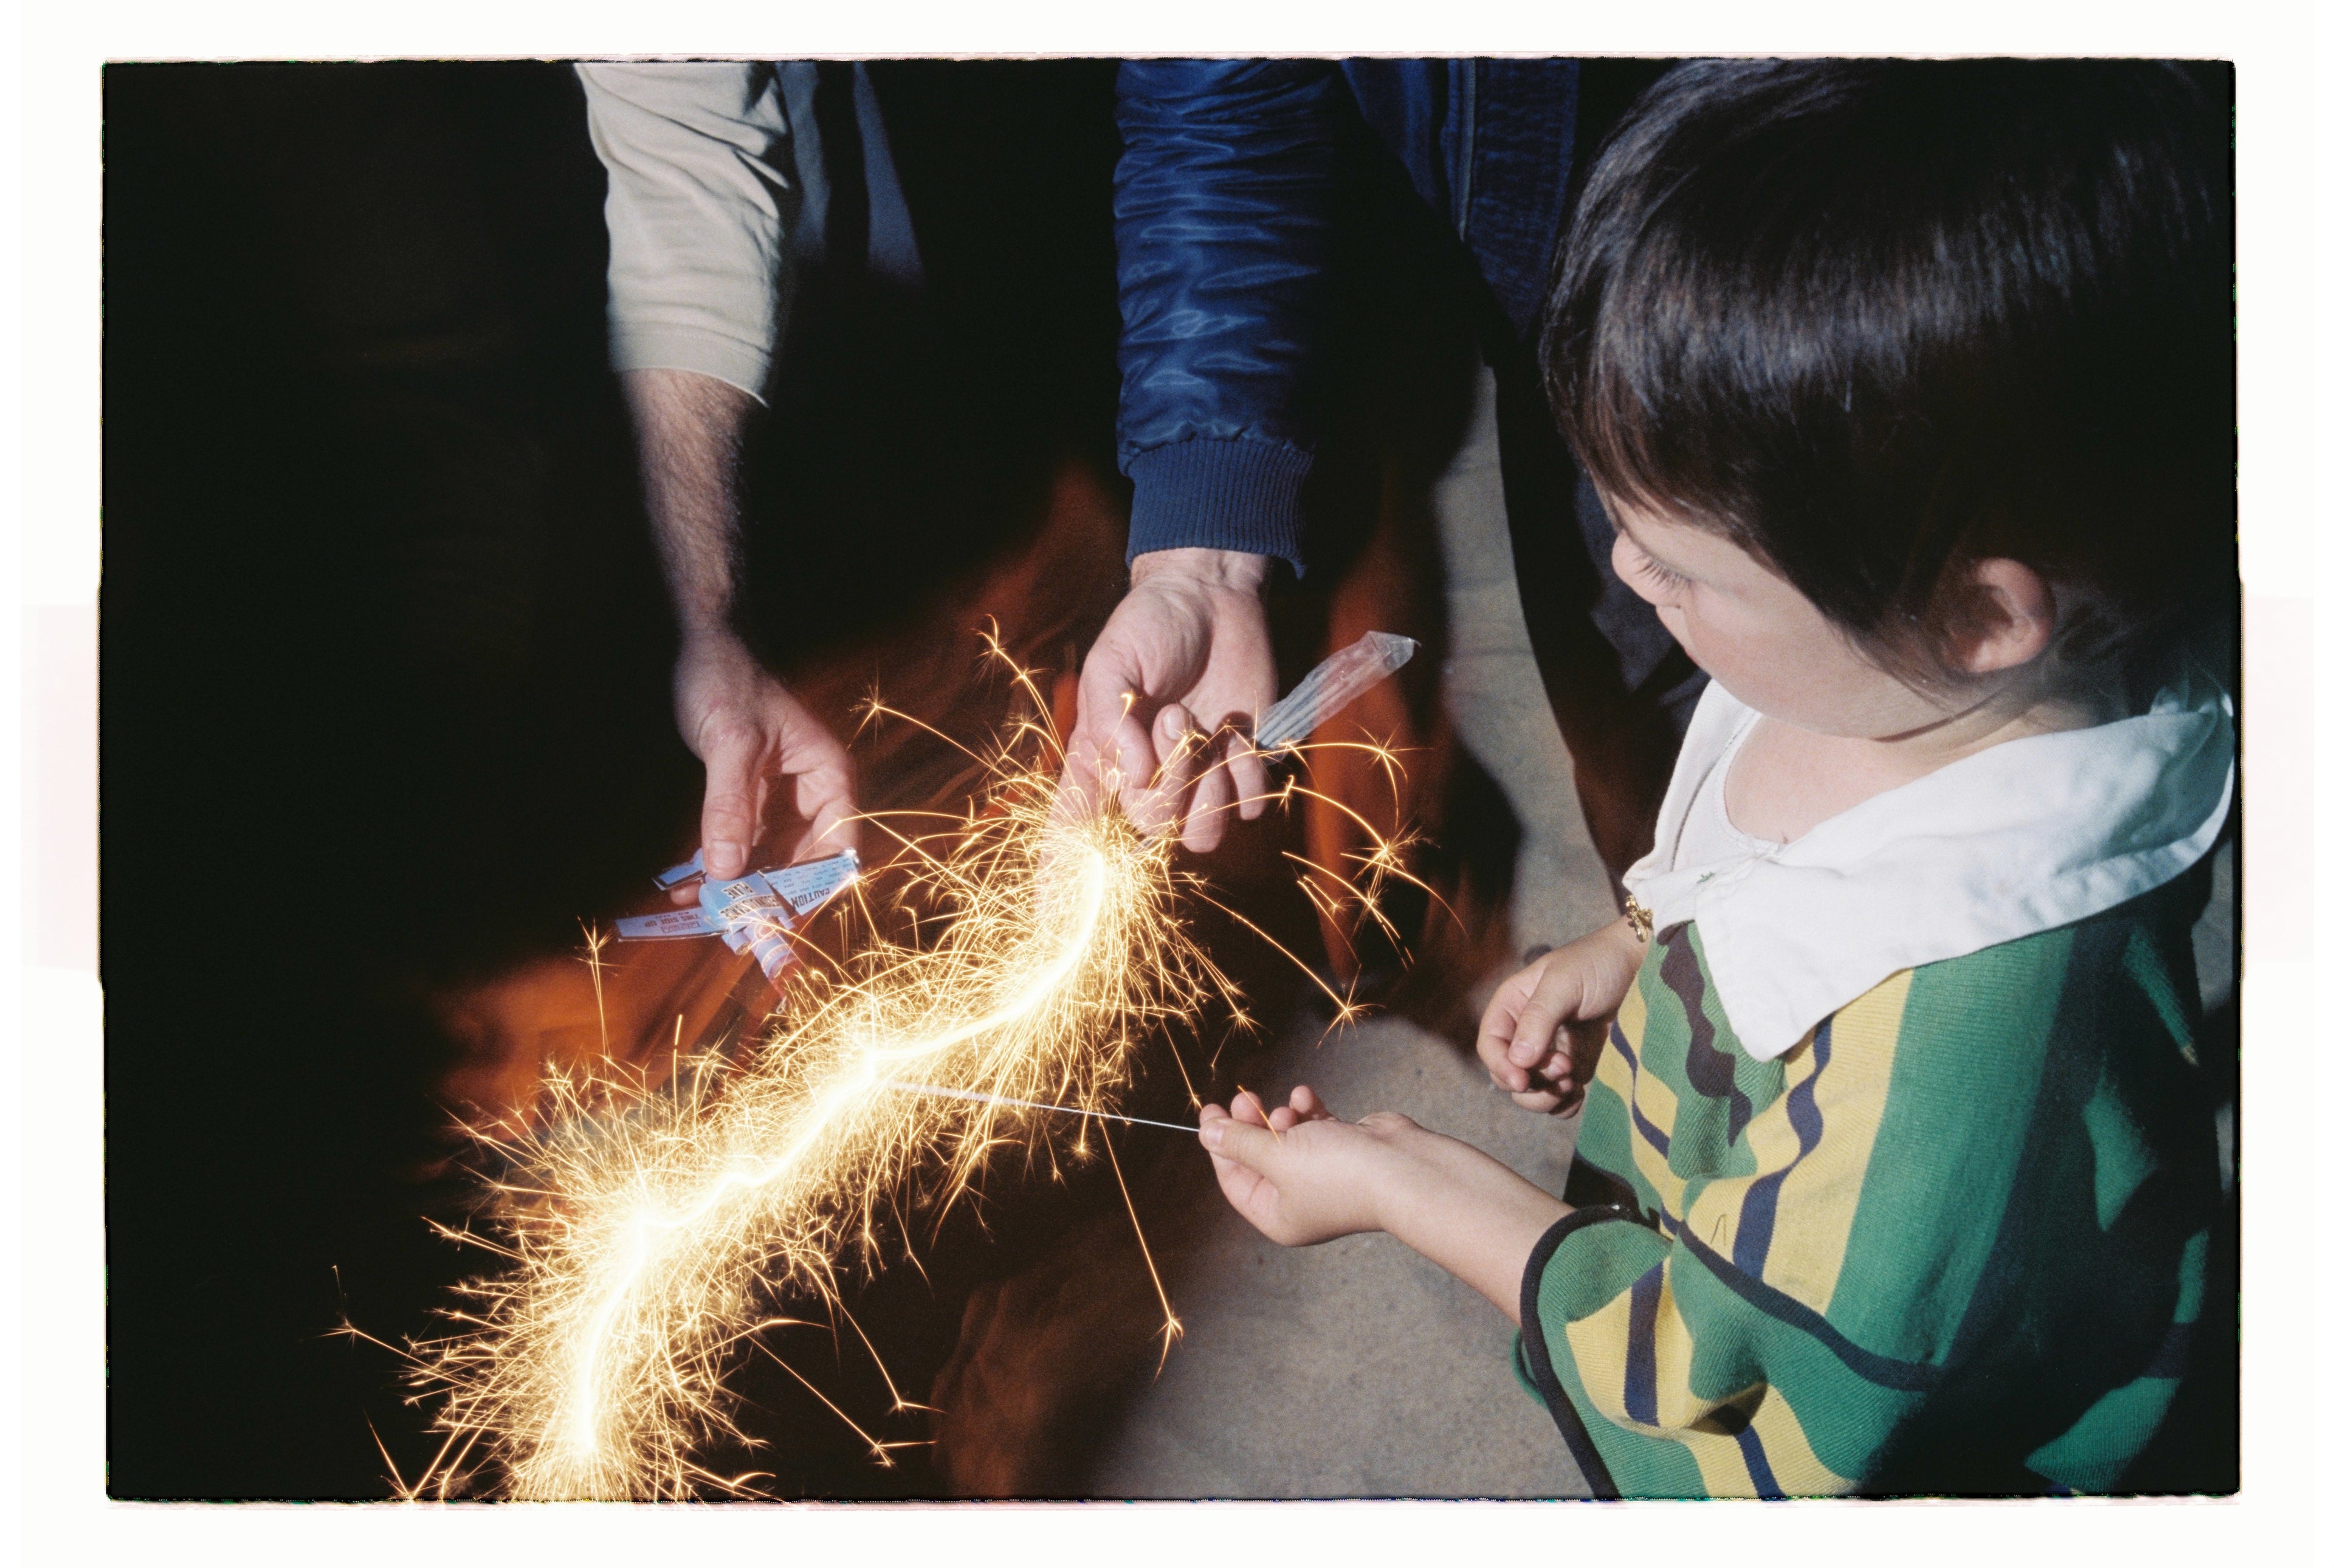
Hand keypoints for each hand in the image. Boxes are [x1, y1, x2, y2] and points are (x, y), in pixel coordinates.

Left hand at [671, 634, 857, 894]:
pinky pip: (738, 844)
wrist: (700, 645)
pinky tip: (685, 886)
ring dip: (735, 886)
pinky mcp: (747, 801)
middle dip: (767, 894)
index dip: (814, 886)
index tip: (781, 916)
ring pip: (766, 859)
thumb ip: (730, 805)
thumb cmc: (727, 680)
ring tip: (697, 908)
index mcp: (826, 776)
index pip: (839, 846)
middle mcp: (809, 794)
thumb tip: (727, 869)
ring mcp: (777, 800)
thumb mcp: (730, 743)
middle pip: (802, 862)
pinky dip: (715, 866)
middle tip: (732, 925)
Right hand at [1059, 549, 1275, 852]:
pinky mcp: (1244, 769)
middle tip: (1173, 714)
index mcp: (1104, 763)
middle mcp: (1148, 783)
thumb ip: (1110, 721)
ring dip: (1208, 785)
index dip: (1062, 880)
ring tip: (1207, 728)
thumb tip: (1133, 776)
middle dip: (1169, 778)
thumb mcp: (1112, 662)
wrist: (1210, 597)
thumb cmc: (1149, 626)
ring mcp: (1198, 781)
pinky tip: (1239, 733)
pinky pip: (1249, 809)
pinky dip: (1249, 775)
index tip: (1048, 919)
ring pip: (1201, 837)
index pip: (1074, 835)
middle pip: (1152, 832)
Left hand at [1197, 1085, 1411, 1246]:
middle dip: (1252, 1124)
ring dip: (1282, 1115)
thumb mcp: (1277, 1157)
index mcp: (1278, 1216)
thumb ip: (1240, 1142)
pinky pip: (1314, 1126)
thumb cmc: (1340, 1173)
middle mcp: (1299, 1199)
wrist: (1403, 1167)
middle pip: (1259, 1156)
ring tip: (1289, 1107)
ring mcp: (1323, 1174)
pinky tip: (1307, 1096)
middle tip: (1245, 1098)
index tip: (1210, 1110)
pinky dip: (1308, 1110)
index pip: (1235, 1179)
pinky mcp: (1344, 1149)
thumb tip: (1206, 1132)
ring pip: (1287, 1137)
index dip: (1220, 1144)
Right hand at [1477, 919, 1644, 1114]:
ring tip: (1573, 1081)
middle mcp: (1527, 1031)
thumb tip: (1518, 1061)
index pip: (1491, 1044)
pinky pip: (1558, 1100)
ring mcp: (1551, 1053)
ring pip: (1530, 1093)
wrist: (1643, 969)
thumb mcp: (1564, 982)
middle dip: (1530, 1082)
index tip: (1522, 1080)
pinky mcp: (1577, 1068)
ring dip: (1545, 1097)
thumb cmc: (1599, 964)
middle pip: (1507, 1074)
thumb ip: (1539, 1018)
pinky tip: (1580, 1093)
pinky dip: (1563, 1105)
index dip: (1500, 1065)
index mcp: (1514, 1005)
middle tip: (1565, 1068)